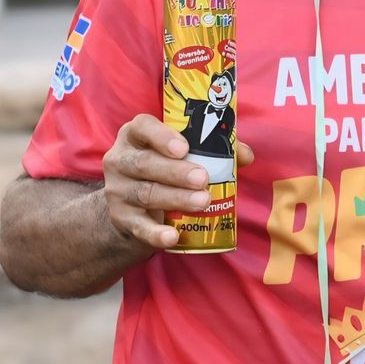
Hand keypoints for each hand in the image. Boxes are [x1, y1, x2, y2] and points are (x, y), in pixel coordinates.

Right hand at [101, 114, 254, 249]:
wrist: (132, 208)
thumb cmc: (165, 171)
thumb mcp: (183, 155)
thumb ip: (215, 150)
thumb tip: (245, 155)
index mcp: (136, 137)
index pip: (141, 127)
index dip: (161, 136)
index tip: (184, 148)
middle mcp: (121, 160)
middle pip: (145, 163)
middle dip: (175, 171)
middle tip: (202, 178)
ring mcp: (118, 191)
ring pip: (145, 193)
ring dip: (175, 198)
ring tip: (202, 202)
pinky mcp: (122, 219)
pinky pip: (139, 227)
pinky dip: (156, 233)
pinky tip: (172, 237)